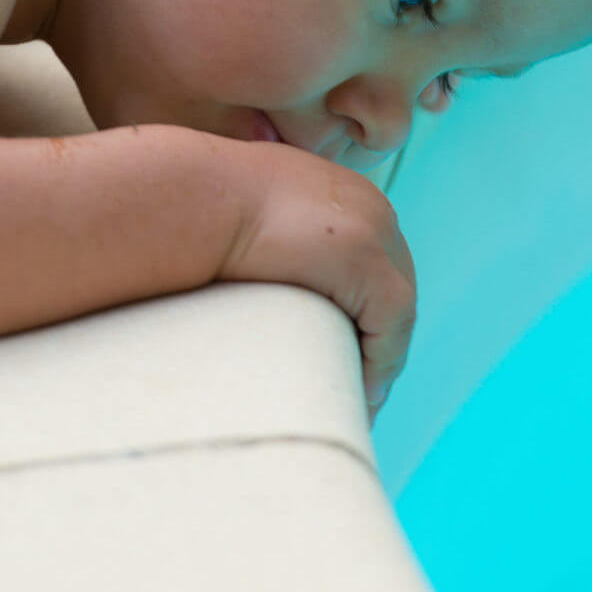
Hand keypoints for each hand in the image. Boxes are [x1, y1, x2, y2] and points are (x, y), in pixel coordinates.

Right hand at [213, 139, 416, 423]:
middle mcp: (370, 208)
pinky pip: (391, 330)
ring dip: (379, 358)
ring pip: (395, 312)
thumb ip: (264, 236)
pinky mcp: (369, 266)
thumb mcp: (246, 215)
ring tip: (354, 398)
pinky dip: (379, 366)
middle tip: (354, 382)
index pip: (370, 261)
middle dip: (377, 335)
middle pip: (390, 286)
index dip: (361, 309)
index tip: (345, 347)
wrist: (196, 195)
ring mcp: (375, 233)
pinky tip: (359, 395)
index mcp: (342, 193)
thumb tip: (251, 275)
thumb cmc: (199, 209)